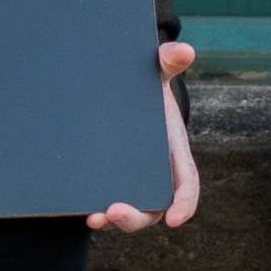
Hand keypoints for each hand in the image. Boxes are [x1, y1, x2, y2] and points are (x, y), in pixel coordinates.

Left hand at [90, 42, 202, 232]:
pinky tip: (83, 211)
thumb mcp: (156, 72)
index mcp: (175, 154)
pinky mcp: (112, 183)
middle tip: (115, 211)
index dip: (184, 204)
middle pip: (155, 209)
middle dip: (137, 217)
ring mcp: (135, 183)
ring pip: (131, 214)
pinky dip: (99, 213)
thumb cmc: (145, 86)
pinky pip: (109, 206)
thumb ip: (168, 61)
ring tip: (94, 218)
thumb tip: (184, 50)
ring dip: (114, 221)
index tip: (175, 219)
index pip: (186, 185)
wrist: (119, 92)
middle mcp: (158, 175)